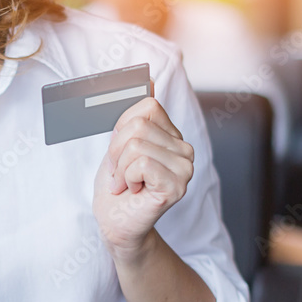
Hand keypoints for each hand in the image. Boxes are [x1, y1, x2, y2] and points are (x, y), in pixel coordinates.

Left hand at [92, 83, 194, 262]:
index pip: (147, 105)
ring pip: (136, 144)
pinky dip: (126, 177)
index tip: (120, 152)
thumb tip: (147, 79)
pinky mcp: (176, 186)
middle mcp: (185, 150)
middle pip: (138, 125)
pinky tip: (134, 191)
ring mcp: (185, 168)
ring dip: (120, 167)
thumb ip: (135, 112)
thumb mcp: (120, 142)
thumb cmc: (116, 184)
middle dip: (117, 150)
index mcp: (173, 135)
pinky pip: (140, 162)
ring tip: (126, 183)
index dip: (122, 127)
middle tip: (120, 173)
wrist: (115, 222)